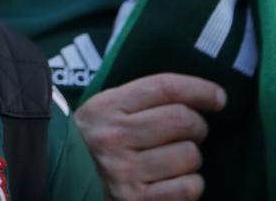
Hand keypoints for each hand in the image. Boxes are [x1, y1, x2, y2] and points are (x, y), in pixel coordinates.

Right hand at [74, 73, 225, 199]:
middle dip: (197, 127)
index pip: (165, 88)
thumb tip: (205, 96)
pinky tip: (175, 181)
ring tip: (175, 159)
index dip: (200, 89)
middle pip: (183, 120)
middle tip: (190, 132)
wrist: (56, 178)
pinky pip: (187, 188)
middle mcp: (114, 137)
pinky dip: (190, 184)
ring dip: (191, 158)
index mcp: (108, 106)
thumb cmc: (94, 141)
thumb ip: (144, 99)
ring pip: (189, 155)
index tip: (219, 98)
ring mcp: (124, 171)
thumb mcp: (107, 109)